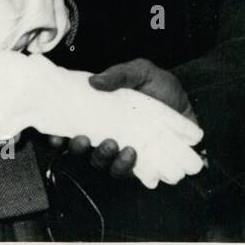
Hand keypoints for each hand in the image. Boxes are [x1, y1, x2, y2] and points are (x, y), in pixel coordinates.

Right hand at [0, 53, 201, 188]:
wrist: (190, 105)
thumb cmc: (162, 88)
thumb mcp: (141, 71)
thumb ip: (120, 74)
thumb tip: (93, 82)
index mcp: (101, 113)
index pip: (71, 127)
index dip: (58, 136)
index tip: (54, 135)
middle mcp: (108, 134)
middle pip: (81, 150)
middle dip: (78, 148)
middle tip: (85, 139)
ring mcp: (123, 150)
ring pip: (102, 164)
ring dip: (103, 157)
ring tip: (115, 145)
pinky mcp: (141, 164)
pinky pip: (127, 173)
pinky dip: (126, 166)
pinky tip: (133, 153)